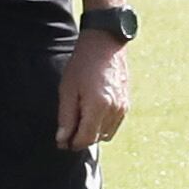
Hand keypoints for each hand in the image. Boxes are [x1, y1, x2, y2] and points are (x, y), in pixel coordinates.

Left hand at [57, 34, 131, 152]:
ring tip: (80, 117)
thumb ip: (66, 117)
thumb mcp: (67, 90)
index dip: (72, 143)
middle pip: (95, 138)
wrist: (105, 45)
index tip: (62, 142)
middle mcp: (113, 110)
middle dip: (81, 138)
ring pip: (105, 134)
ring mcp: (122, 108)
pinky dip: (102, 125)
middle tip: (67, 131)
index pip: (85, 138)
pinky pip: (113, 125)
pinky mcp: (126, 104)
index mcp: (98, 106)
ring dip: (92, 132)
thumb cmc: (83, 64)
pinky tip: (92, 113)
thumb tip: (63, 139)